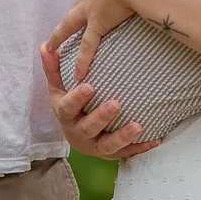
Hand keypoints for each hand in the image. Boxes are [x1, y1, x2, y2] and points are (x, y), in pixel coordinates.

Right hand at [40, 30, 155, 160]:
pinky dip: (140, 148)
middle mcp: (78, 133)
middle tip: (116, 104)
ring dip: (123, 137)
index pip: (67, 108)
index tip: (89, 87)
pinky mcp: (110, 154)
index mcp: (65, 115)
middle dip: (101, 117)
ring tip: (138, 126)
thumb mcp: (58, 88)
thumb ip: (53, 68)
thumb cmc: (69, 105)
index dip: (77, 99)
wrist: (75, 134)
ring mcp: (95, 145)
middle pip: (88, 128)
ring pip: (107, 146)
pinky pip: (126, 153)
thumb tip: (45, 45)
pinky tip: (155, 140)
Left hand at [45, 0, 154, 80]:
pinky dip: (83, 60)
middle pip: (78, 4)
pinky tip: (78, 73)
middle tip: (62, 24)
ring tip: (51, 45)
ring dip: (60, 35)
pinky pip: (88, 45)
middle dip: (71, 14)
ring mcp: (92, 7)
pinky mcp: (98, 23)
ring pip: (71, 23)